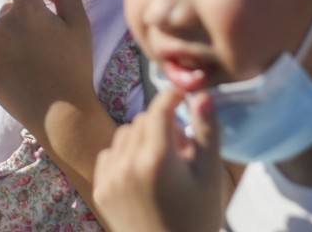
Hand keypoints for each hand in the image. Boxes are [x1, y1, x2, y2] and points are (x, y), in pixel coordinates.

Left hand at [0, 0, 98, 130]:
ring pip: (0, 30)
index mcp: (27, 10)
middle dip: (26, 16)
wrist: (60, 114)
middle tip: (44, 41)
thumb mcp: (81, 24)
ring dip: (13, 37)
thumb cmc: (74, 67)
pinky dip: (0, 55)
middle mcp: (1, 24)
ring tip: (33, 61)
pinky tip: (18, 71)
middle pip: (11, 7)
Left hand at [92, 88, 223, 231]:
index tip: (182, 97)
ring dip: (142, 139)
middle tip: (181, 149)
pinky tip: (142, 175)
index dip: (171, 98)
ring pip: (124, 135)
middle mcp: (129, 164)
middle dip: (161, 125)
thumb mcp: (210, 175)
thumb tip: (202, 94)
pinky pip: (109, 155)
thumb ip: (207, 131)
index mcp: (158, 159)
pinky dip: (124, 156)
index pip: (159, 109)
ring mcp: (111, 178)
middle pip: (142, 121)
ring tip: (162, 163)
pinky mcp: (100, 190)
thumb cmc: (198, 218)